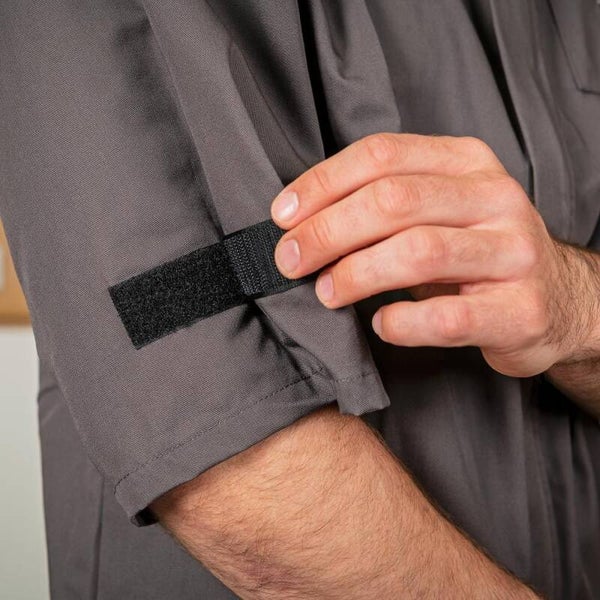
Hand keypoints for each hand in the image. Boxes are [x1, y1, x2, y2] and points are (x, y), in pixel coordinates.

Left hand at [270, 133, 597, 378]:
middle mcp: (495, 198)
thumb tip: (300, 220)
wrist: (555, 299)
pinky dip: (401, 322)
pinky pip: (447, 316)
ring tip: (327, 292)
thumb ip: (385, 202)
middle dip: (327, 231)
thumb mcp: (439, 209)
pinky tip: (380, 324)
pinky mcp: (519, 310)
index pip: (382, 155)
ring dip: (356, 273)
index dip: (322, 184)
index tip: (282, 216)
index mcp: (468, 163)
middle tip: (291, 260)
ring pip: (418, 252)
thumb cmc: (475, 253)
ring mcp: (513, 253)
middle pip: (393, 201)